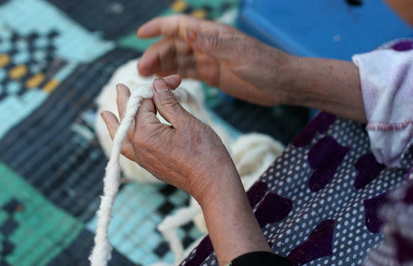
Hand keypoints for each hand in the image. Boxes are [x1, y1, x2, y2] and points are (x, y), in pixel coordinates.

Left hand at [102, 76, 271, 265]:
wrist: (213, 184)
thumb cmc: (204, 152)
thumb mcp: (187, 122)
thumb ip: (168, 102)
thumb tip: (156, 85)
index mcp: (146, 133)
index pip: (146, 102)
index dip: (159, 88)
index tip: (174, 80)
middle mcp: (139, 147)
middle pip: (129, 117)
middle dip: (128, 100)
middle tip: (119, 87)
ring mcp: (143, 159)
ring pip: (123, 136)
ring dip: (116, 123)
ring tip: (104, 114)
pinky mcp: (151, 166)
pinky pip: (128, 151)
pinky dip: (122, 140)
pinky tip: (122, 138)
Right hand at [137, 15, 290, 105]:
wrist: (281, 83)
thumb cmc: (264, 64)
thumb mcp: (238, 53)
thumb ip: (212, 43)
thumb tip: (187, 29)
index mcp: (212, 34)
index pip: (179, 26)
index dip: (158, 27)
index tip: (140, 35)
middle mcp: (207, 44)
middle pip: (174, 45)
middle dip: (156, 54)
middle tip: (141, 70)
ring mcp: (208, 60)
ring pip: (178, 60)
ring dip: (162, 66)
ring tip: (147, 77)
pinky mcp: (212, 75)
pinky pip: (188, 72)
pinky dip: (175, 75)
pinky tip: (164, 81)